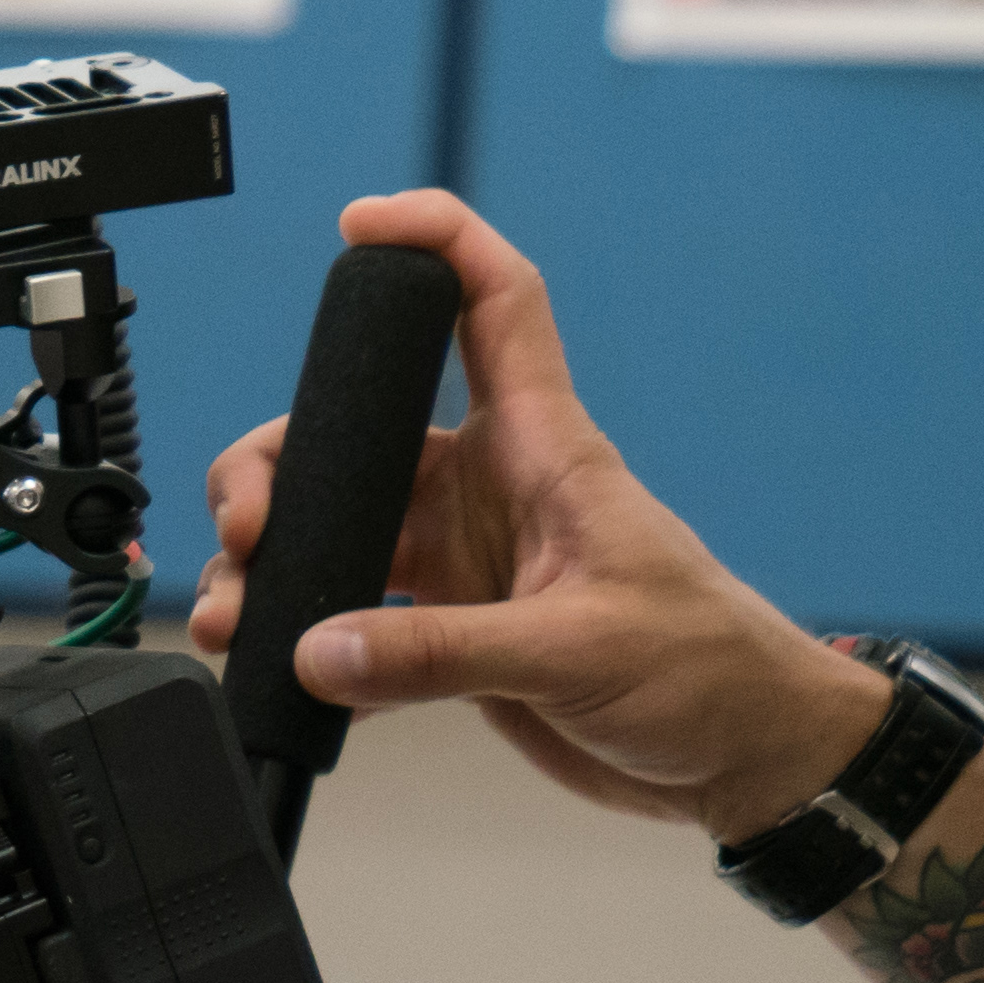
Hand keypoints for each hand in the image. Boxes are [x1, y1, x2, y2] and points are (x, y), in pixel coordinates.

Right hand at [190, 192, 880, 837]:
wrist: (743, 758)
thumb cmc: (711, 670)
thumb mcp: (579, 649)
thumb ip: (441, 652)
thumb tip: (318, 648)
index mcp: (543, 451)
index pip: (494, 305)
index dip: (436, 242)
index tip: (362, 223)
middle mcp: (491, 489)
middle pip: (352, 432)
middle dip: (275, 470)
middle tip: (252, 535)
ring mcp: (466, 558)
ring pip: (333, 529)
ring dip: (272, 570)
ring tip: (240, 622)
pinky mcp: (452, 629)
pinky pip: (349, 620)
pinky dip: (304, 647)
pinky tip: (284, 677)